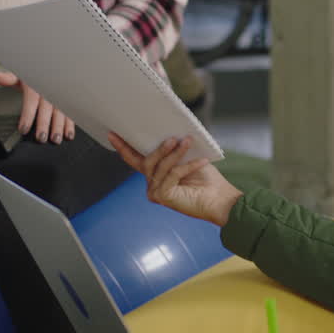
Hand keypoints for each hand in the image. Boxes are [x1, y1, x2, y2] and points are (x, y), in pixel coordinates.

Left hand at [0, 71, 74, 143]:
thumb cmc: (36, 75)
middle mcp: (49, 90)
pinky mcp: (68, 101)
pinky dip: (70, 124)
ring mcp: (60, 96)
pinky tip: (68, 134)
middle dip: (45, 124)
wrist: (54, 68)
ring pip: (61, 112)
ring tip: (56, 139)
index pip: (31, 101)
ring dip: (59, 126)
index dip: (27, 116)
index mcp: (36, 85)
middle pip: (47, 109)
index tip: (23, 129)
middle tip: (41, 138)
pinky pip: (70, 112)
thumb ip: (10, 78)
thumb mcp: (22, 75)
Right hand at [111, 133, 240, 226]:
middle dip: (159, 148)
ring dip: (175, 154)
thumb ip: (174, 149)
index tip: (113, 134)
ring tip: (187, 142)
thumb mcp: (187, 157)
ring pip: (159, 167)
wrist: (220, 199)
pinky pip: (172, 174)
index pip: (134, 159)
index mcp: (155, 174)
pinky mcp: (164, 197)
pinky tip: (202, 161)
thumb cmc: (207, 179)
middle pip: (146, 162)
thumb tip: (167, 133)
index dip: (123, 147)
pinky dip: (187, 166)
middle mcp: (152, 184)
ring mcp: (156, 192)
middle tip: (172, 138)